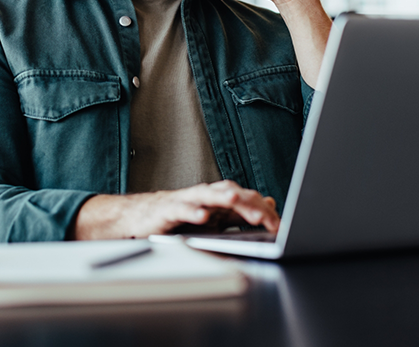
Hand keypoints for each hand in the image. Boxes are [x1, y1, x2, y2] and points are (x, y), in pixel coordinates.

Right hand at [71, 180, 279, 239]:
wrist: (139, 218)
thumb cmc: (178, 218)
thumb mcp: (214, 219)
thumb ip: (240, 213)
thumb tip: (268, 203)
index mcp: (217, 199)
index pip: (245, 200)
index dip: (262, 211)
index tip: (278, 226)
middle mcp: (204, 196)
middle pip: (230, 194)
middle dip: (248, 205)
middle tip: (266, 217)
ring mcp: (185, 201)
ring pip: (207, 195)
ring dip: (222, 197)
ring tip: (236, 201)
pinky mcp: (167, 210)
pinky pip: (181, 209)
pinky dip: (192, 211)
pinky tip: (202, 216)